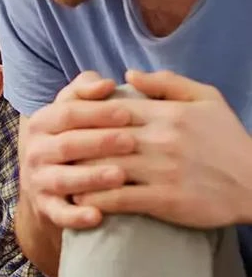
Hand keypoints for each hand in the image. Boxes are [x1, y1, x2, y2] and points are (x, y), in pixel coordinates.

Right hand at [22, 71, 137, 229]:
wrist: (46, 183)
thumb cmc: (73, 137)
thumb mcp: (72, 109)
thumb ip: (85, 90)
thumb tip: (105, 84)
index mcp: (42, 123)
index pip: (68, 113)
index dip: (97, 113)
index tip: (128, 113)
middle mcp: (35, 151)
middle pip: (66, 145)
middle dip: (99, 143)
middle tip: (131, 142)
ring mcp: (39, 181)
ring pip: (63, 179)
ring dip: (91, 178)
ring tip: (120, 176)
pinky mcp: (45, 209)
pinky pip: (59, 214)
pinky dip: (76, 217)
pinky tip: (98, 216)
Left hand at [72, 70, 251, 227]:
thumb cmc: (227, 140)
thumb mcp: (206, 99)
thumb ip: (166, 83)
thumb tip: (128, 74)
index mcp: (167, 114)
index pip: (111, 109)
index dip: (82, 116)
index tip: (61, 122)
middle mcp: (161, 140)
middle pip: (101, 138)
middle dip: (71, 144)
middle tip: (49, 151)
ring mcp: (161, 170)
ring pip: (105, 168)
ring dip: (76, 174)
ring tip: (56, 177)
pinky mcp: (164, 199)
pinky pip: (120, 199)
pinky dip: (96, 201)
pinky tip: (79, 202)